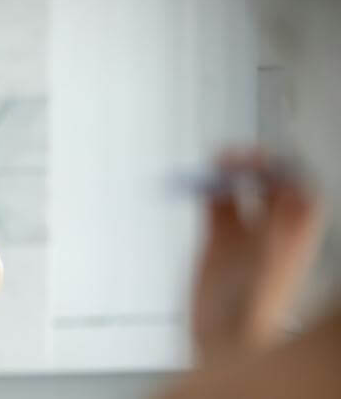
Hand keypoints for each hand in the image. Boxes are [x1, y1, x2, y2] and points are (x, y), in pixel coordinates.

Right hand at [191, 148, 323, 365]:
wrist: (224, 341)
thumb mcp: (272, 268)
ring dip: (227, 174)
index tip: (265, 159)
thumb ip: (277, 230)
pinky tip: (198, 184)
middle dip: (253, 165)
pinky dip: (205, 191)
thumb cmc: (255, 316)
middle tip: (233, 157)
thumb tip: (285, 192)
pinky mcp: (216, 242)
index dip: (285, 169)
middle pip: (268, 185)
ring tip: (214, 163)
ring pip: (238, 191)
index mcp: (294, 237)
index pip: (298, 190)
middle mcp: (270, 232)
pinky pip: (212, 207)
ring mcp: (242, 235)